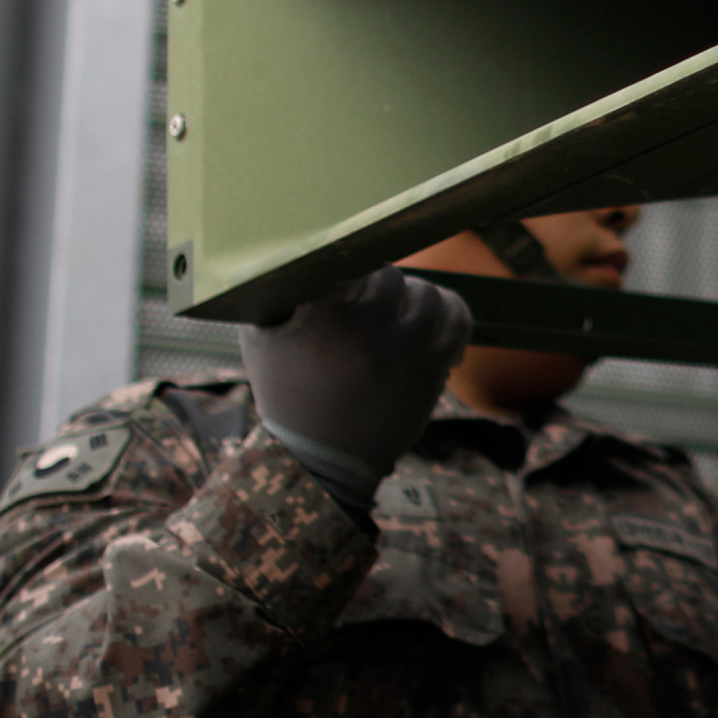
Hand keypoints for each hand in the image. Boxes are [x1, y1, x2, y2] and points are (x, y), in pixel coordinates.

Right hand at [239, 266, 473, 479]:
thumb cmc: (287, 396)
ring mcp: (406, 346)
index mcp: (322, 312)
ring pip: (425, 292)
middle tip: (367, 309)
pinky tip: (431, 324)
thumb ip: (276, 292)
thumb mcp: (259, 340)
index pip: (348, 256)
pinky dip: (449, 313)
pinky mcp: (432, 367)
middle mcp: (368, 324)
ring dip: (411, 302)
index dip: (348, 265)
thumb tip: (298, 256)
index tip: (345, 282)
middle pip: (390, 275)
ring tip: (395, 320)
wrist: (323, 462)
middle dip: (378, 289)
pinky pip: (457, 319)